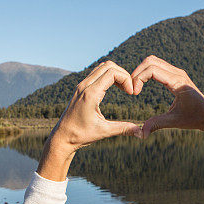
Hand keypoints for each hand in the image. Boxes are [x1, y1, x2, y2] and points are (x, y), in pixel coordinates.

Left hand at [37, 61, 140, 180]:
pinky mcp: (81, 88)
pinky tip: (115, 89)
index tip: (131, 93)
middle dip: (123, 74)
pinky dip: (108, 76)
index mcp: (90, 94)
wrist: (62, 137)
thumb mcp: (104, 132)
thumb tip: (142, 133)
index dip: (126, 79)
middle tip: (130, 90)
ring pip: (102, 67)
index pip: (112, 72)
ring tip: (124, 89)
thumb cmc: (80, 135)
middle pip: (108, 65)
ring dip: (116, 74)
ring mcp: (81, 85)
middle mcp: (84, 86)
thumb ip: (123, 129)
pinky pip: (97, 73)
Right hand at [131, 55, 203, 137]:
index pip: (152, 70)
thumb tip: (141, 133)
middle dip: (137, 72)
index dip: (138, 78)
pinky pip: (157, 66)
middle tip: (132, 89)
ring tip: (135, 87)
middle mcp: (177, 73)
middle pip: (150, 61)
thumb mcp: (175, 121)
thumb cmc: (194, 118)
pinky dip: (146, 72)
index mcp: (177, 82)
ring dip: (141, 71)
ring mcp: (176, 72)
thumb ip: (157, 124)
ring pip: (153, 61)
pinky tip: (142, 85)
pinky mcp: (175, 74)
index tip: (134, 94)